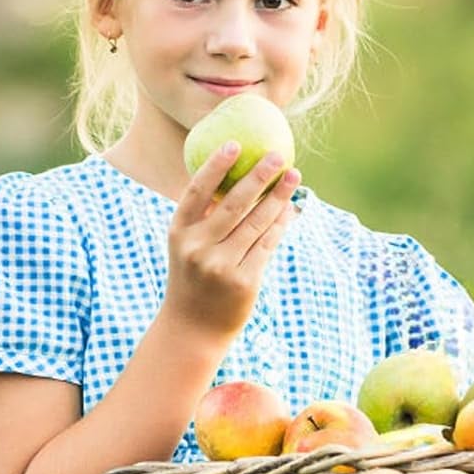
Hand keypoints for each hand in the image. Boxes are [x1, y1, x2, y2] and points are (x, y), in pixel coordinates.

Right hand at [163, 143, 300, 340]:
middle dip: (259, 176)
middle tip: (278, 157)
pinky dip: (281, 224)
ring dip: (279, 197)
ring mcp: (221, 265)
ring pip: (257, 223)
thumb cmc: (193, 278)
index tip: (235, 144)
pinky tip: (290, 209)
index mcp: (180, 233)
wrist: (193, 328)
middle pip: (233, 204)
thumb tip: (236, 176)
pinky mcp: (244, 281)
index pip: (197, 191)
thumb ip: (204, 218)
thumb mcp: (187, 247)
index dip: (216, 166)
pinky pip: (267, 244)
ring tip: (294, 177)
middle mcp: (198, 247)